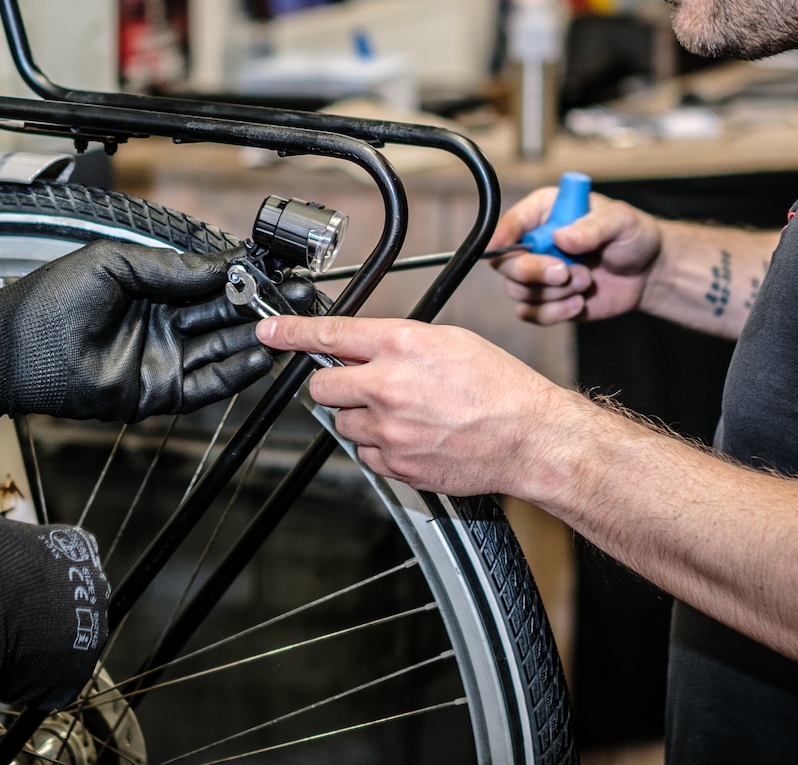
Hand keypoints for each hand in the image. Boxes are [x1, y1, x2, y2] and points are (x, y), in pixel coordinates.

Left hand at [0, 241, 273, 424]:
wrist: (15, 347)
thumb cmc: (51, 300)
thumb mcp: (117, 264)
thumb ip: (172, 268)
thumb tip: (221, 265)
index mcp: (153, 290)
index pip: (210, 284)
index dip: (244, 279)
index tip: (275, 271)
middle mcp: (161, 325)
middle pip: (224, 317)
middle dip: (261, 307)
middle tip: (295, 297)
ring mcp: (160, 360)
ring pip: (220, 350)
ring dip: (255, 340)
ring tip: (288, 325)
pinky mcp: (155, 393)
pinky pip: (203, 385)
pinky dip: (233, 374)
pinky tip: (258, 358)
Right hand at [0, 508, 108, 711]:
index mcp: (75, 544)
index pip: (68, 556)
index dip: (38, 572)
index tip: (16, 582)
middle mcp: (93, 585)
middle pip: (74, 599)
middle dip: (45, 610)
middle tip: (8, 616)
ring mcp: (90, 631)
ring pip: (68, 641)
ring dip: (42, 646)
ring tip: (5, 645)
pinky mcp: (76, 673)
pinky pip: (56, 679)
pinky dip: (34, 681)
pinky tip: (7, 670)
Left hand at [256, 315, 581, 501]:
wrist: (528, 437)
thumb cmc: (498, 386)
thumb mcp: (448, 341)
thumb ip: (397, 342)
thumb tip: (361, 346)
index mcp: (403, 345)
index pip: (330, 334)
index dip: (291, 333)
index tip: (269, 333)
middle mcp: (389, 385)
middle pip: (323, 385)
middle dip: (335, 382)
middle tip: (363, 384)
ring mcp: (389, 428)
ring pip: (343, 421)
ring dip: (361, 415)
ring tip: (404, 413)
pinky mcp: (395, 463)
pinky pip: (364, 452)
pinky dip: (378, 445)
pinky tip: (412, 436)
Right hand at [487, 187, 663, 324]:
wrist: (649, 272)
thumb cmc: (633, 236)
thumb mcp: (620, 221)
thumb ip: (591, 227)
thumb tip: (561, 238)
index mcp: (545, 212)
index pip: (512, 222)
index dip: (502, 234)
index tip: (502, 246)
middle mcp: (535, 242)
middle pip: (505, 262)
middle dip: (532, 271)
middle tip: (564, 272)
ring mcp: (539, 274)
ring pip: (517, 290)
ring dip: (552, 292)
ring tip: (586, 281)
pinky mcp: (548, 300)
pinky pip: (531, 313)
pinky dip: (554, 313)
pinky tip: (579, 303)